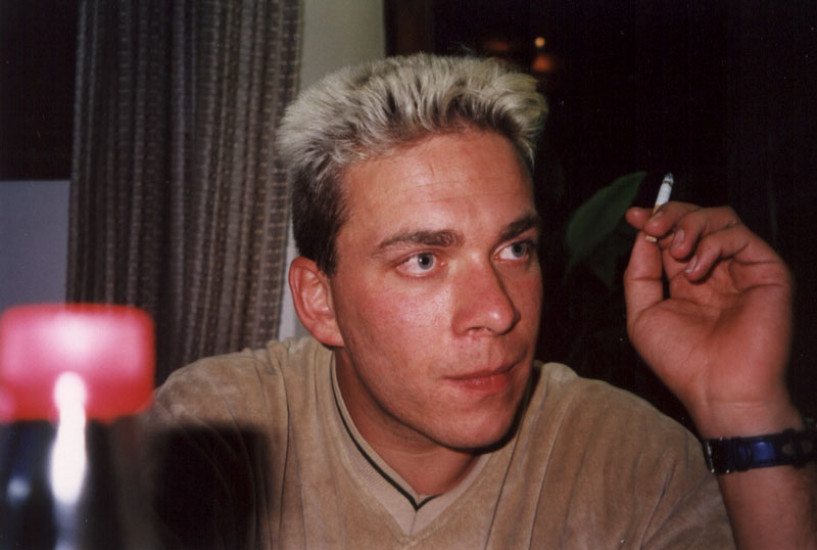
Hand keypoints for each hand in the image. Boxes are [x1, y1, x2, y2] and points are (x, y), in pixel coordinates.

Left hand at [623, 203, 795, 434]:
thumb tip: (642, 235)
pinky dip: (712, 243)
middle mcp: (716, 270)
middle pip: (696, 218)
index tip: (633, 216)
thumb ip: (640, 273)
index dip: (654, 219)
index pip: (672, 234)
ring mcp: (741, 269)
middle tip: (652, 225)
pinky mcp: (767, 271)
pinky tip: (696, 271)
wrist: (719, 389)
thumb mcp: (643, 313)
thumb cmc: (682, 360)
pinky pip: (739, 235)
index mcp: (686, 280)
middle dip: (670, 214)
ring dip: (690, 225)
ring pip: (720, 218)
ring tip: (676, 251)